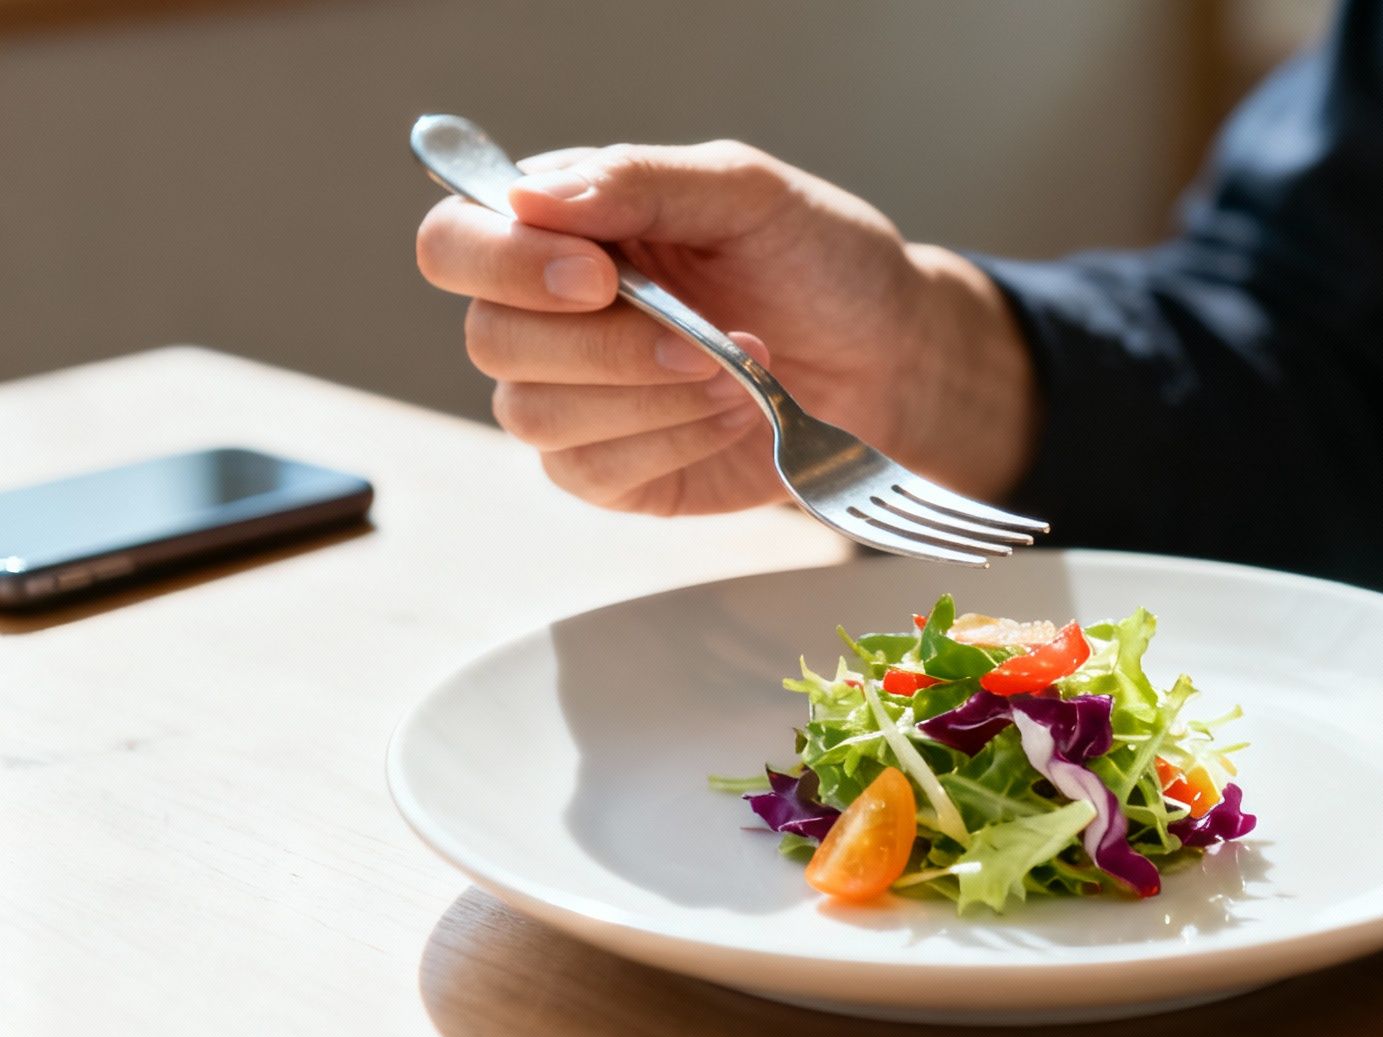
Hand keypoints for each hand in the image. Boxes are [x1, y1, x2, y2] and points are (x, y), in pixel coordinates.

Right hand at [415, 141, 1035, 514]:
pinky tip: (733, 415)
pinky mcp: (610, 470)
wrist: (889, 358)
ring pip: (534, 416)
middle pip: (488, 339)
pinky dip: (669, 443)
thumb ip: (639, 182)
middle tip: (705, 340)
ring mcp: (573, 397)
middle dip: (605, 347)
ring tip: (737, 375)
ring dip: (650, 398)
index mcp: (562, 227)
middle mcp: (548, 312)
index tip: (600, 276)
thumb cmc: (821, 263)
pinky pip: (588, 472)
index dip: (506, 264)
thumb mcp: (747, 192)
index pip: (457, 241)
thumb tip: (529, 195)